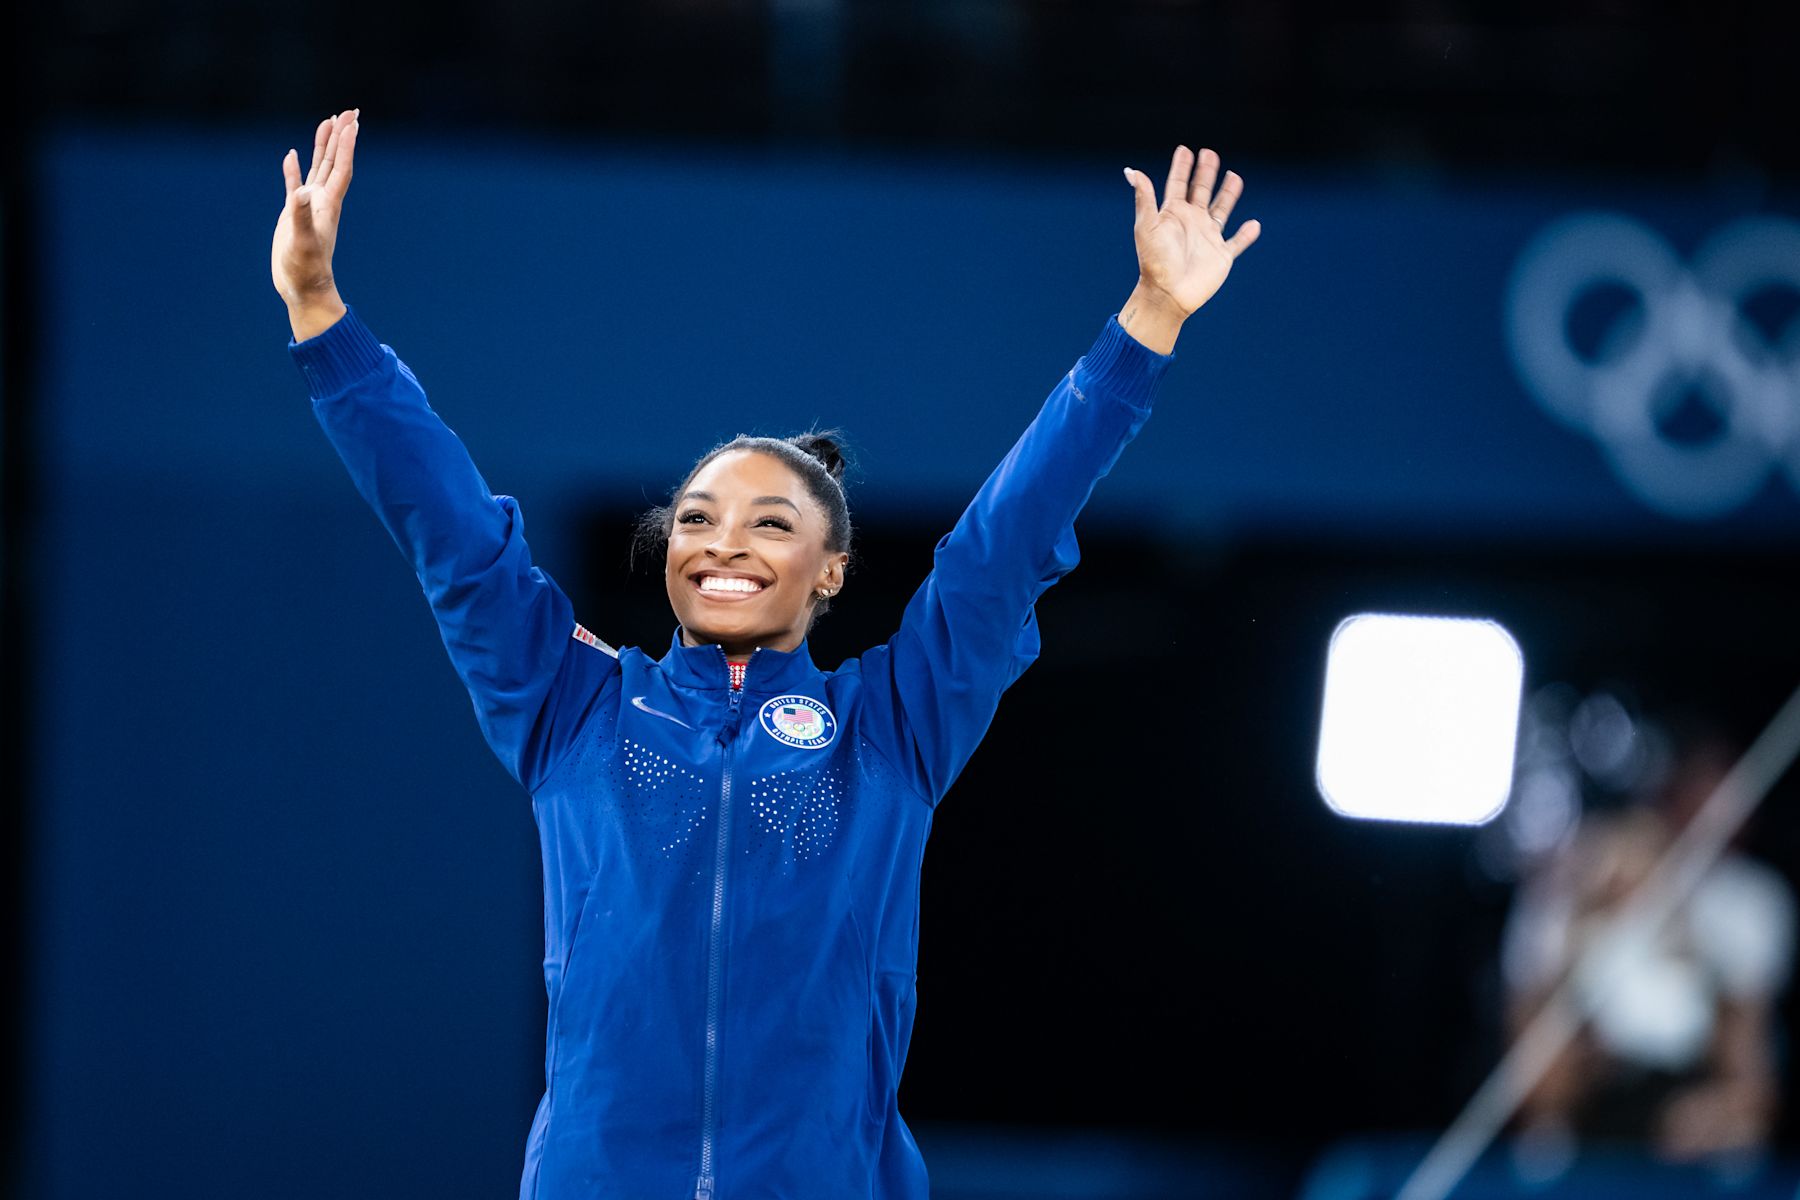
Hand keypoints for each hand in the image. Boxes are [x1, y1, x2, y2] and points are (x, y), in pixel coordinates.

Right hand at [272, 110, 358, 338]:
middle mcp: (323, 201)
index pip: (341, 168)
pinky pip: (295, 184)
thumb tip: (302, 193)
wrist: (303, 288)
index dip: (346, 145)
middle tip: (350, 111)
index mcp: (328, 204)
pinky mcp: (295, 213)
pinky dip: (294, 169)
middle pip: (335, 161)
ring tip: (328, 121)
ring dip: (324, 146)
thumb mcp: (301, 241)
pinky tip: (291, 155)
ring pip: (319, 168)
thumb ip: (301, 216)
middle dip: (341, 136)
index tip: (352, 122)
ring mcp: (309, 206)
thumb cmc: (305, 269)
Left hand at [1124, 146, 1260, 316]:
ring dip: (1228, 194)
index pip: (1178, 184)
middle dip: (1206, 173)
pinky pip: (1237, 242)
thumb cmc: (1154, 261)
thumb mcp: (1147, 226)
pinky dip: (1246, 234)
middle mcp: (1191, 223)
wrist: (1168, 294)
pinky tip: (1254, 224)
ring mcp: (1207, 238)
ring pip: (1221, 210)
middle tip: (1210, 153)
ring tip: (1234, 176)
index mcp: (1173, 214)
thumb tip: (1132, 171)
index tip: (1185, 149)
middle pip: (1201, 191)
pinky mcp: (1221, 256)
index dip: (1181, 167)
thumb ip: (1144, 197)